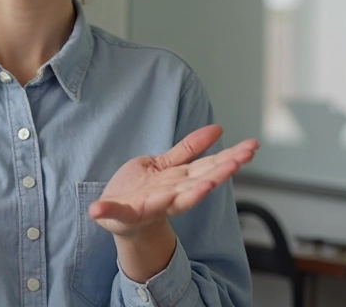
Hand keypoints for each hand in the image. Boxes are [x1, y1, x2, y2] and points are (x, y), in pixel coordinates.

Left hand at [89, 124, 257, 237]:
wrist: (119, 215)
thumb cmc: (143, 189)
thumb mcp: (167, 164)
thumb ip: (190, 150)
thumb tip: (218, 129)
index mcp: (181, 182)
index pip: (209, 168)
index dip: (229, 160)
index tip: (247, 151)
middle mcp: (172, 196)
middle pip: (201, 184)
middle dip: (221, 174)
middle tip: (240, 161)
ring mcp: (151, 206)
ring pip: (174, 201)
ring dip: (192, 194)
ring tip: (208, 185)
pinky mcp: (126, 215)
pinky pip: (119, 213)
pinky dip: (108, 212)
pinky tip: (98, 209)